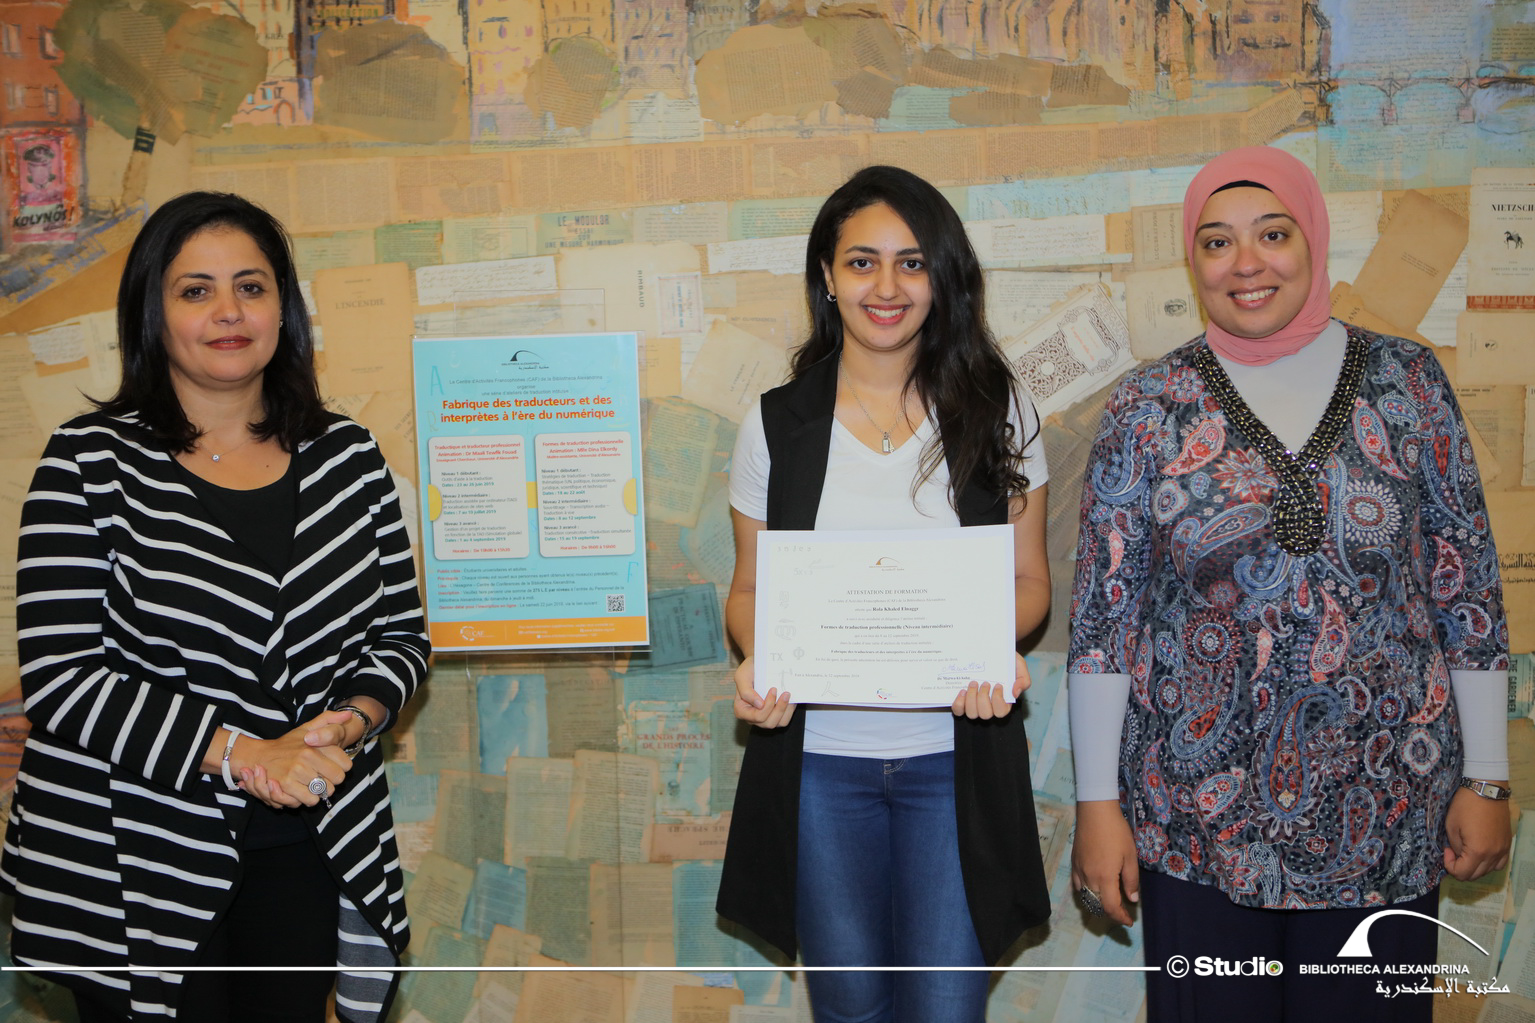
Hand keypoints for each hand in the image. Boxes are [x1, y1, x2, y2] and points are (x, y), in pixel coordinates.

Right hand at [236, 710, 355, 808]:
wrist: (259, 757)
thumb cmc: (287, 744)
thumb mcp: (307, 728)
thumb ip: (329, 720)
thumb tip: (349, 715)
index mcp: (315, 745)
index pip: (346, 765)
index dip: (341, 767)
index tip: (332, 765)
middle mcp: (307, 757)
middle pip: (338, 780)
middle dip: (332, 780)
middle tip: (322, 777)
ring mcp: (296, 772)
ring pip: (325, 792)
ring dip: (320, 791)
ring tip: (311, 784)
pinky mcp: (286, 786)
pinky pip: (310, 800)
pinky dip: (308, 798)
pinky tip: (302, 791)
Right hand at [732, 655, 794, 727]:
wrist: (759, 665)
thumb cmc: (749, 670)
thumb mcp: (742, 676)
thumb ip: (746, 691)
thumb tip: (759, 705)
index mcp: (741, 710)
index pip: (757, 716)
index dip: (767, 706)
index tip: (773, 690)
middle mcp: (752, 717)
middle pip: (768, 723)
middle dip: (778, 708)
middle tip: (784, 693)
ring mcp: (764, 717)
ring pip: (778, 723)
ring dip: (785, 709)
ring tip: (787, 695)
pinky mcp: (774, 715)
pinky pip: (784, 719)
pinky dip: (789, 710)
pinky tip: (790, 699)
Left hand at [951, 653, 1029, 718]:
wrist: (991, 650)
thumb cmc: (1006, 660)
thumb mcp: (1019, 666)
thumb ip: (1023, 680)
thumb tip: (1015, 693)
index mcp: (1003, 701)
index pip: (1001, 711)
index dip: (998, 701)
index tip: (998, 684)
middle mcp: (989, 706)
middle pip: (985, 714)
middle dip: (983, 699)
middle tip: (984, 683)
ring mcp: (974, 705)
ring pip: (972, 713)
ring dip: (971, 699)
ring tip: (973, 683)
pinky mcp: (962, 701)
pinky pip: (958, 710)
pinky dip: (959, 703)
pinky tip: (962, 691)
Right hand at [1071, 800, 1139, 926]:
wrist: (1095, 812)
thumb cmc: (1116, 832)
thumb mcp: (1130, 856)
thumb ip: (1131, 880)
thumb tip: (1131, 899)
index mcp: (1105, 878)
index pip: (1111, 907)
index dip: (1120, 918)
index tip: (1129, 922)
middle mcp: (1089, 878)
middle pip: (1097, 905)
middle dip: (1111, 913)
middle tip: (1123, 912)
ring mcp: (1079, 871)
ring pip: (1086, 897)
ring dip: (1098, 904)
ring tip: (1110, 902)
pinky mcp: (1074, 863)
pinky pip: (1078, 885)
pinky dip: (1087, 892)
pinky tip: (1094, 887)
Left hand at [1443, 785, 1512, 881]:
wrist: (1486, 790)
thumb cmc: (1465, 806)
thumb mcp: (1451, 826)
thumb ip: (1455, 846)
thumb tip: (1458, 855)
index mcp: (1478, 851)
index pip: (1463, 873)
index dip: (1450, 865)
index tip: (1446, 851)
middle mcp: (1494, 854)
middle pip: (1475, 875)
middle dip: (1460, 868)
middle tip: (1453, 853)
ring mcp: (1503, 850)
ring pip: (1488, 871)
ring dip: (1474, 867)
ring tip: (1465, 852)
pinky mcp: (1507, 844)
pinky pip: (1500, 863)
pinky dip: (1488, 863)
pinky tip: (1480, 853)